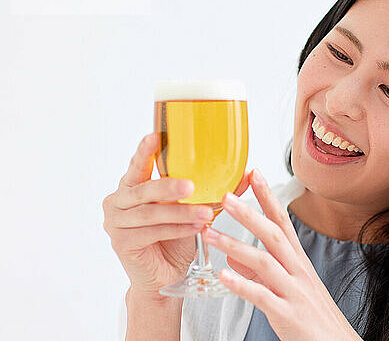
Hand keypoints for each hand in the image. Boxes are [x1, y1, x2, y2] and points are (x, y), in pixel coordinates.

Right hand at [102, 132, 251, 298]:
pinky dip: (176, 230)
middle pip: (145, 189)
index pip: (138, 163)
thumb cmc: (174, 238)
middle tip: (191, 186)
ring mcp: (115, 222)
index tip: (156, 136)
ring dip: (180, 213)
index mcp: (132, 185)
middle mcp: (118, 200)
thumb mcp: (192, 208)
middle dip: (169, 186)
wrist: (162, 277)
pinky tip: (194, 229)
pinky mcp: (121, 242)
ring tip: (205, 213)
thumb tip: (247, 171)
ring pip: (151, 213)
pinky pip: (151, 232)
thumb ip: (213, 189)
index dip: (145, 150)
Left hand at [202, 169, 361, 340]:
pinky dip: (242, 285)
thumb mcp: (290, 287)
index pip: (283, 221)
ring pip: (264, 262)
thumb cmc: (312, 315)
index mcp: (298, 261)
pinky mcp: (287, 314)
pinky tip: (223, 278)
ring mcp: (294, 291)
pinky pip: (262, 297)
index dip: (268, 197)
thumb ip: (260, 271)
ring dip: (235, 246)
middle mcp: (298, 271)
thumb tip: (232, 260)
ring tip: (210, 234)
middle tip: (226, 197)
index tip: (254, 174)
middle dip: (249, 214)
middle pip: (274, 235)